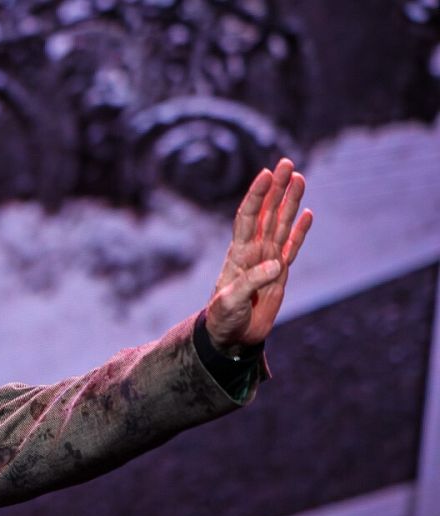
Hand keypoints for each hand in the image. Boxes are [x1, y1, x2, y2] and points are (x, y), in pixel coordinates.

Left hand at [205, 158, 313, 354]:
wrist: (230, 338)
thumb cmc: (223, 320)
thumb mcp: (230, 302)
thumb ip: (251, 282)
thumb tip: (275, 264)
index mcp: (239, 255)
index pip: (248, 217)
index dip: (257, 195)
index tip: (266, 174)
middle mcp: (254, 252)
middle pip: (268, 213)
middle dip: (277, 188)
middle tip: (287, 162)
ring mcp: (268, 260)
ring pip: (282, 224)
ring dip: (290, 201)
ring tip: (299, 177)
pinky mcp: (280, 273)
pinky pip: (293, 246)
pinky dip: (300, 230)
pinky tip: (307, 213)